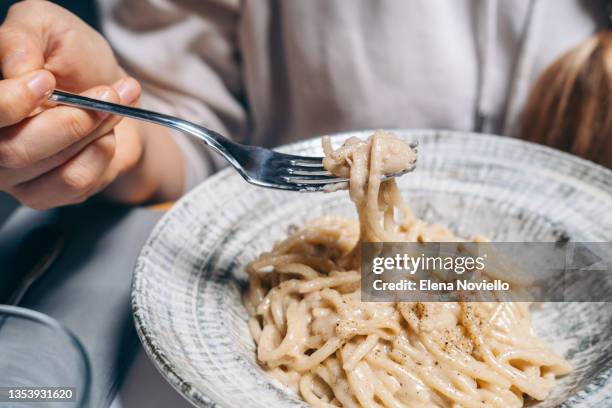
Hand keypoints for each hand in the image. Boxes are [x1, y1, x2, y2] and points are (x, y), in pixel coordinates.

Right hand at [0, 0, 144, 208]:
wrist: (113, 94)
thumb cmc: (75, 59)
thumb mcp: (48, 27)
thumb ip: (22, 38)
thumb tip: (16, 70)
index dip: (10, 102)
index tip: (46, 81)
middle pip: (13, 150)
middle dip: (72, 120)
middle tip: (107, 92)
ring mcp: (12, 172)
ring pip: (50, 167)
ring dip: (94, 133)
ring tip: (114, 105)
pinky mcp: (43, 192)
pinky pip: (73, 184)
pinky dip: (100, 155)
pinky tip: (105, 136)